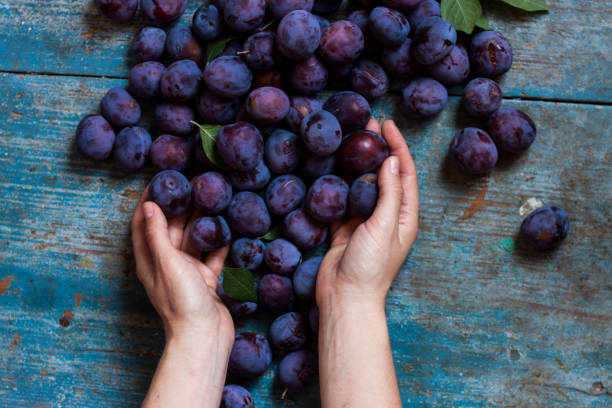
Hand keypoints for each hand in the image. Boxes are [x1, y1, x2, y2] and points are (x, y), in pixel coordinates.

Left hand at [131, 187, 233, 344]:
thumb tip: (149, 205)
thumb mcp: (167, 263)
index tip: (160, 180)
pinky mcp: (206, 279)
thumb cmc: (182, 302)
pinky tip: (228, 225)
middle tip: (194, 183)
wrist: (205, 336)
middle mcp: (167, 264)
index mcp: (150, 260)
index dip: (149, 201)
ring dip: (202, 220)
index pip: (144, 223)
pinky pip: (213, 254)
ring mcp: (187, 271)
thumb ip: (158, 234)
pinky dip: (219, 241)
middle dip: (181, 206)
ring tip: (212, 198)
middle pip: (172, 228)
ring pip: (194, 239)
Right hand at [317, 119, 418, 307]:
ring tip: (349, 141)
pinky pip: (343, 200)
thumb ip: (389, 193)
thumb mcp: (385, 226)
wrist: (345, 297)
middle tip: (367, 125)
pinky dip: (338, 184)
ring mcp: (365, 222)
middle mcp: (387, 216)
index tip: (387, 125)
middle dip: (377, 149)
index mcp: (404, 216)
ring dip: (357, 163)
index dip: (398, 147)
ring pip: (362, 185)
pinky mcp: (345, 228)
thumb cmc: (370, 268)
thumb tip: (391, 161)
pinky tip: (331, 168)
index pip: (404, 173)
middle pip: (384, 175)